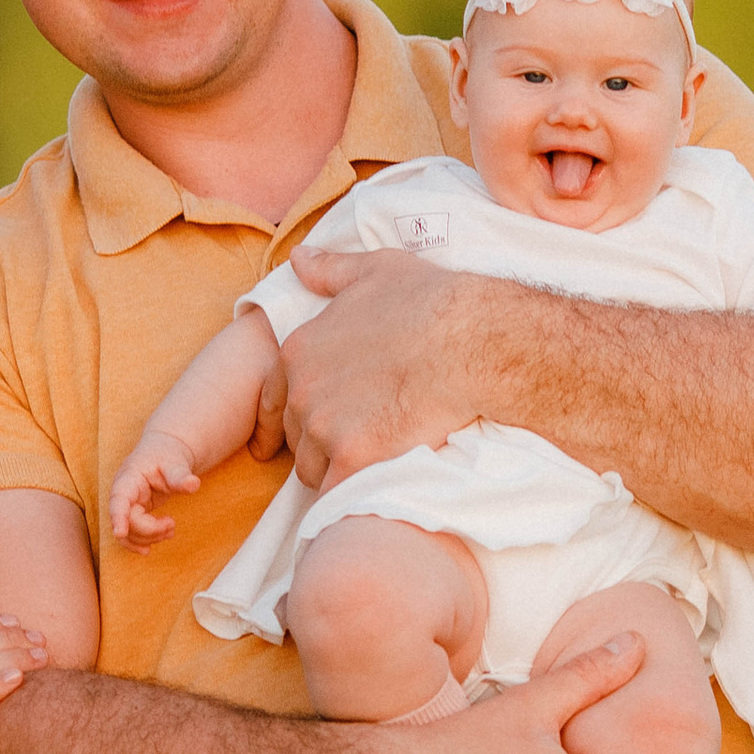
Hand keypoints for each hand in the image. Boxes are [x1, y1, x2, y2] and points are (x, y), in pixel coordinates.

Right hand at [107, 428, 201, 547]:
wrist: (164, 453)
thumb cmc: (167, 456)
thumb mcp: (175, 463)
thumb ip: (180, 476)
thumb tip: (193, 484)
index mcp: (128, 479)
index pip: (118, 500)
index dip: (118, 517)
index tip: (119, 533)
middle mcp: (122, 495)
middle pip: (127, 521)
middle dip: (149, 530)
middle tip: (172, 523)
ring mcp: (125, 506)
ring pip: (128, 533)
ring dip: (149, 538)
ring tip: (170, 529)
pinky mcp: (133, 514)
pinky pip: (131, 534)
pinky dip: (142, 542)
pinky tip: (149, 549)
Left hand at [268, 248, 487, 488]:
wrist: (471, 339)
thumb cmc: (429, 301)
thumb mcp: (375, 271)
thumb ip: (329, 270)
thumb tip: (298, 259)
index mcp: (298, 350)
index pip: (282, 398)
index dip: (309, 411)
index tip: (339, 417)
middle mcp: (303, 391)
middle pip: (298, 437)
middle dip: (323, 443)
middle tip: (368, 438)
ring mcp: (324, 427)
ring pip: (314, 469)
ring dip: (338, 471)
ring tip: (376, 464)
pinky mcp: (353, 458)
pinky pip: (339, 494)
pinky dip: (356, 493)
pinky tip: (381, 484)